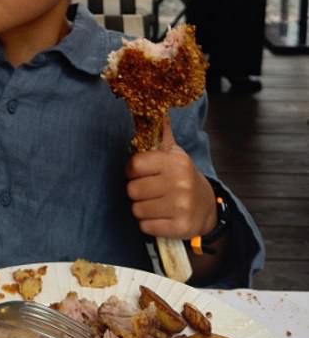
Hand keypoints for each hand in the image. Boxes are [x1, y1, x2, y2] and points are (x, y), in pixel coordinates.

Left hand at [125, 115, 216, 239]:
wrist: (207, 207)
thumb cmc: (182, 176)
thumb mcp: (174, 153)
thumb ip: (162, 134)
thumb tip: (157, 109)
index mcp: (176, 162)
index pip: (135, 164)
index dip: (131, 170)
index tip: (138, 172)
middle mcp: (180, 183)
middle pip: (133, 190)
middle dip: (136, 191)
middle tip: (148, 190)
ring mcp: (181, 206)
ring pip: (137, 210)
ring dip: (141, 209)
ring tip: (155, 203)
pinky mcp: (180, 227)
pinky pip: (146, 227)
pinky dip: (148, 224)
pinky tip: (160, 217)